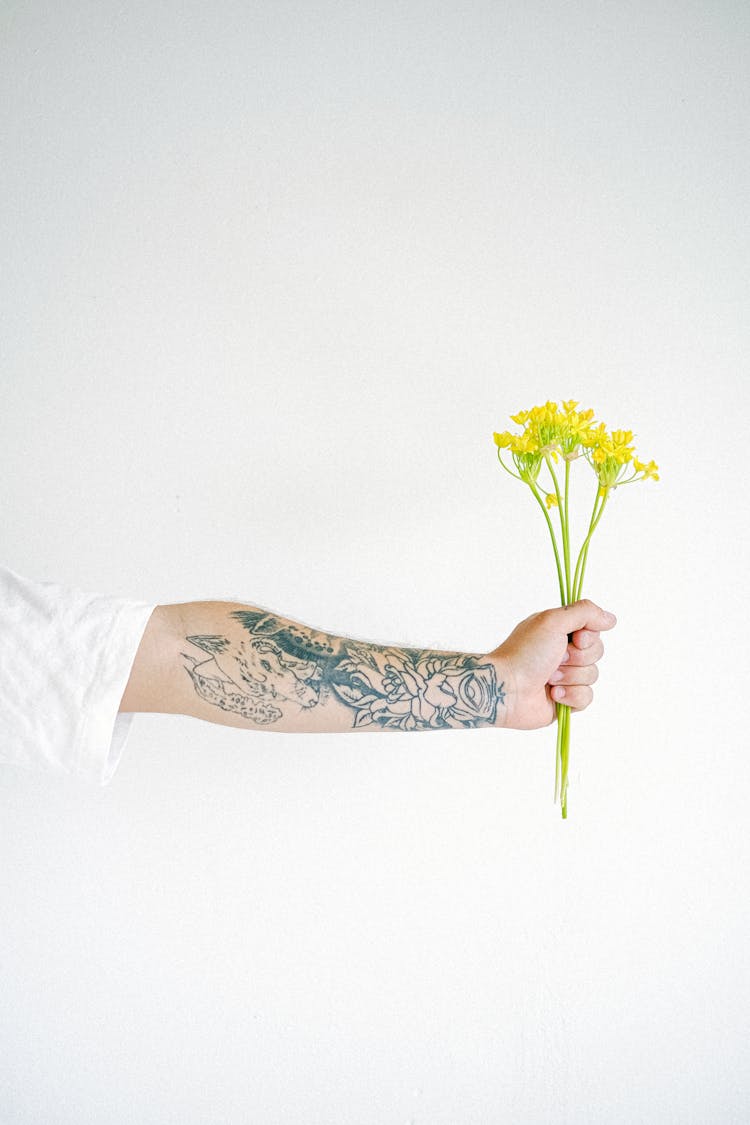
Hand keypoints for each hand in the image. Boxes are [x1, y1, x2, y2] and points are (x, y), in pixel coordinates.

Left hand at [485, 599, 616, 729]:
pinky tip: (552, 694)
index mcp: (559, 631)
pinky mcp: (565, 699)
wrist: (506, 689)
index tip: (575, 639)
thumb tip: (611, 619)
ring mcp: (565, 676)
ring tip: (549, 678)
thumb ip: (585, 612)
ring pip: (593, 675)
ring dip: (571, 677)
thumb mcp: (553, 621)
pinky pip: (587, 697)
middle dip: (578, 658)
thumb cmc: (525, 653)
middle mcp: (562, 651)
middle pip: (597, 652)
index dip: (589, 636)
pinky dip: (571, 695)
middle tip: (556, 659)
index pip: (593, 629)